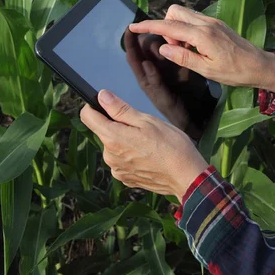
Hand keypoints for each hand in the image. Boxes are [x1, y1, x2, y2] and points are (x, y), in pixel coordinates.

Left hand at [80, 90, 208, 202]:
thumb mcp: (147, 120)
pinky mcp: (125, 178)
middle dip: (118, 125)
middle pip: (103, 131)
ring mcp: (117, 169)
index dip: (94, 106)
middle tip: (142, 126)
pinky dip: (131, 154)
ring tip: (148, 142)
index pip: (87, 117)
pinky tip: (148, 154)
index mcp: (113, 138)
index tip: (107, 104)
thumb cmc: (172, 146)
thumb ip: (120, 109)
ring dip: (125, 140)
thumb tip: (102, 96)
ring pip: (113, 145)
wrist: (186, 176)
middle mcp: (110, 156)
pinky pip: (121, 160)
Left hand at [124, 29, 202, 138]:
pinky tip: (182, 40)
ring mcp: (167, 69)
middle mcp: (154, 71)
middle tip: (157, 30)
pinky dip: (176, 45)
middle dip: (148, 37)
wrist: (194, 119)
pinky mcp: (180, 67)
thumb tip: (147, 63)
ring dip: (163, 40)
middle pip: (146, 48)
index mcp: (145, 78)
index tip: (129, 28)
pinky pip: (175, 52)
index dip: (129, 42)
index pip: (133, 56)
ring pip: (160, 48)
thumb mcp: (163, 99)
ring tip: (170, 35)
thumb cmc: (176, 112)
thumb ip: (155, 82)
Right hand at [129, 5, 274, 91]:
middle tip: (175, 47)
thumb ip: (182, 57)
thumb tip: (163, 47)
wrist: (258, 65)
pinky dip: (187, 29)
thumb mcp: (206, 70)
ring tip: (185, 49)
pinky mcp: (216, 23)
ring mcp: (212, 21)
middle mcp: (206, 23)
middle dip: (166, 25)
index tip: (134, 26)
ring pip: (184, 13)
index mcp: (202, 35)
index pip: (168, 25)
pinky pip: (194, 19)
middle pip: (174, 11)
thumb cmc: (234, 71)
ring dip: (176, 27)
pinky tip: (195, 46)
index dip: (149, 25)